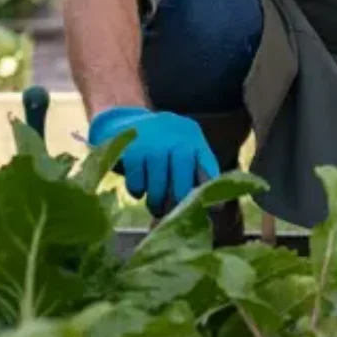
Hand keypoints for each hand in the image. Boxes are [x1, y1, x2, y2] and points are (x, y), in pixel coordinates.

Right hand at [88, 107, 219, 216]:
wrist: (121, 125)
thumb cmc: (157, 146)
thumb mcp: (177, 151)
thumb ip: (191, 172)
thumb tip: (206, 208)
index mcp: (192, 136)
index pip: (206, 162)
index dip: (210, 187)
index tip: (216, 208)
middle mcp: (175, 135)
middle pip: (183, 171)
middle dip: (180, 196)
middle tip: (174, 212)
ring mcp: (152, 140)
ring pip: (159, 181)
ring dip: (157, 199)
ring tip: (155, 206)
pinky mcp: (131, 148)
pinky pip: (137, 181)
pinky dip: (138, 190)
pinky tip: (139, 189)